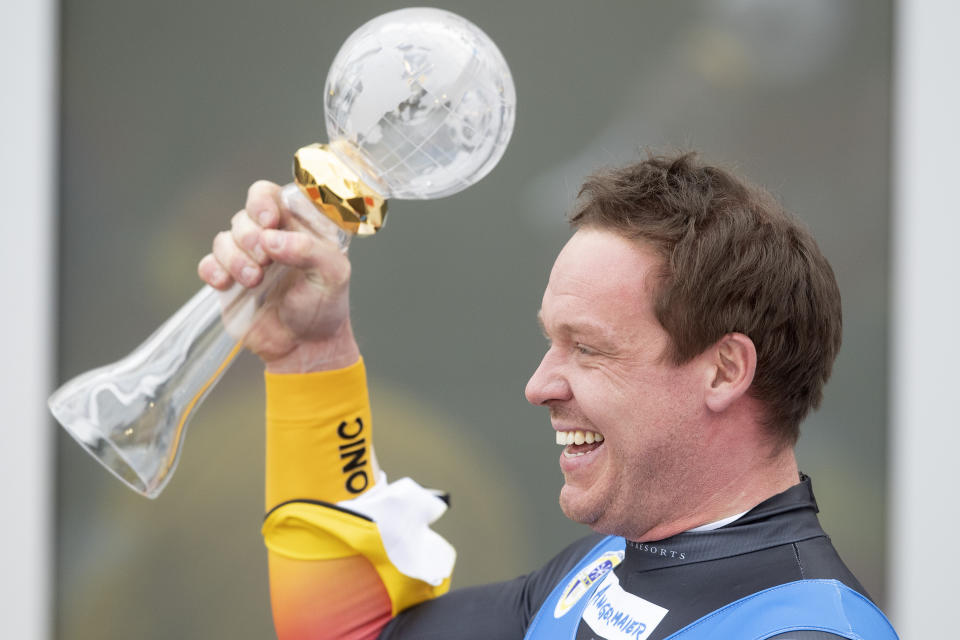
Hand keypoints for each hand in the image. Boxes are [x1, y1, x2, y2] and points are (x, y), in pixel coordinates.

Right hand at [197, 180, 359, 372]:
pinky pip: (208, 263)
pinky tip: (226, 285)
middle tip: (265, 264)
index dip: (262, 202)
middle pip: (242, 216)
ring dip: (234, 259)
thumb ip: (309, 251)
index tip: (269, 222)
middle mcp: (269, 237)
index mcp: (297, 226)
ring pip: (223, 239)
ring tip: (254, 281)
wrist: (305, 347)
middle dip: (250, 238)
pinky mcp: (228, 280)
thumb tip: (270, 239)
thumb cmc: (325, 306)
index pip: (269, 195)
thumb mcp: (333, 276)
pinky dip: (213, 270)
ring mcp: (246, 257)